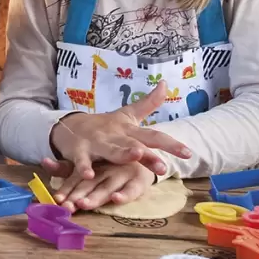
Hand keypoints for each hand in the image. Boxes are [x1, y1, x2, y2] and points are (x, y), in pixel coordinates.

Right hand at [46, 82, 190, 178]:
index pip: (154, 137)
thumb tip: (166, 83)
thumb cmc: (104, 126)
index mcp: (129, 130)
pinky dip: (83, 167)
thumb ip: (148, 103)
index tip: (189, 153)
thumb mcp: (127, 115)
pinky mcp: (79, 150)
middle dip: (149, 155)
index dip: (171, 144)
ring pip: (111, 150)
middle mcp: (115, 136)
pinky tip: (88, 175)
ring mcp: (97, 142)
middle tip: (163, 166)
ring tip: (135, 156)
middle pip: (135, 145)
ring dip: (122, 154)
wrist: (70, 126)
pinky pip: (82, 160)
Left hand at [46, 160, 155, 212]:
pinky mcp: (139, 179)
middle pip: (89, 184)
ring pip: (107, 187)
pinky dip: (125, 194)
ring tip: (83, 204)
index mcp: (92, 166)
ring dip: (95, 196)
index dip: (66, 190)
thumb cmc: (110, 164)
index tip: (56, 200)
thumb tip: (44, 162)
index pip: (75, 179)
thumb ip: (65, 168)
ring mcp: (122, 174)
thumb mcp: (88, 165)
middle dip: (77, 196)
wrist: (143, 154)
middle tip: (67, 206)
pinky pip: (132, 189)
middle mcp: (105, 169)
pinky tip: (116, 199)